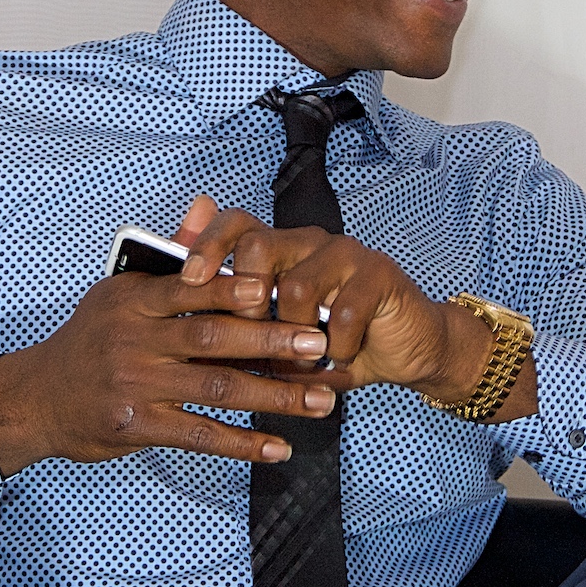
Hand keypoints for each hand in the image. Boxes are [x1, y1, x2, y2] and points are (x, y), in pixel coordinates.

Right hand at [0, 201, 340, 476]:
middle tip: (319, 345)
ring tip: (321, 400)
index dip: (234, 288)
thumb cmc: (91, 338)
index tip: (278, 288)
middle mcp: (135, 341)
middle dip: (271, 341)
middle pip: (212, 338)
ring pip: (216, 390)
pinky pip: (199, 435)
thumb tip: (207, 205)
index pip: (189, 288)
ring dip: (274, 396)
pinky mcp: (138, 427)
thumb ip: (172, 254)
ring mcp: (137, 386)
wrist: (36, 396)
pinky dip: (242, 442)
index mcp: (133, 300)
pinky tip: (279, 446)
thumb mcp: (120, 290)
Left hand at [177, 200, 530, 413]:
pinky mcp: (379, 273)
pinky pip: (344, 311)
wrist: (404, 350)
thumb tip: (182, 309)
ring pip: (298, 286)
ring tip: (305, 363)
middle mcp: (310, 242)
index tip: (189, 279)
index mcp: (280, 249)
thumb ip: (236, 319)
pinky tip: (340, 358)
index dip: (208, 244)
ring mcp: (346, 253)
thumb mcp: (276, 338)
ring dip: (295, 338)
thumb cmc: (331, 343)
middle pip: (260, 244)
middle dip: (248, 299)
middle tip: (255, 334)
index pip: (236, 223)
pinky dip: (336, 347)